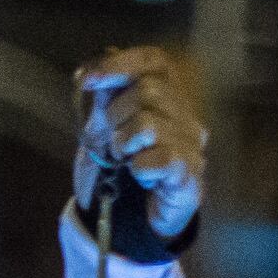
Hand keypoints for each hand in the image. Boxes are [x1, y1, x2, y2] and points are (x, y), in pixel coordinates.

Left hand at [74, 47, 206, 240]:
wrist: (142, 216)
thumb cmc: (127, 165)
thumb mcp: (108, 127)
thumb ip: (105, 98)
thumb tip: (90, 72)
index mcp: (168, 96)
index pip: (155, 61)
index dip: (120, 64)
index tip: (86, 80)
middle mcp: (186, 115)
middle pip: (147, 91)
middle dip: (115, 114)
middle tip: (112, 138)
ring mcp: (191, 145)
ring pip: (149, 124)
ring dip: (123, 143)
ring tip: (124, 158)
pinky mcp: (189, 175)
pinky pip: (160, 159)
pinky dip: (139, 167)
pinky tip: (139, 174)